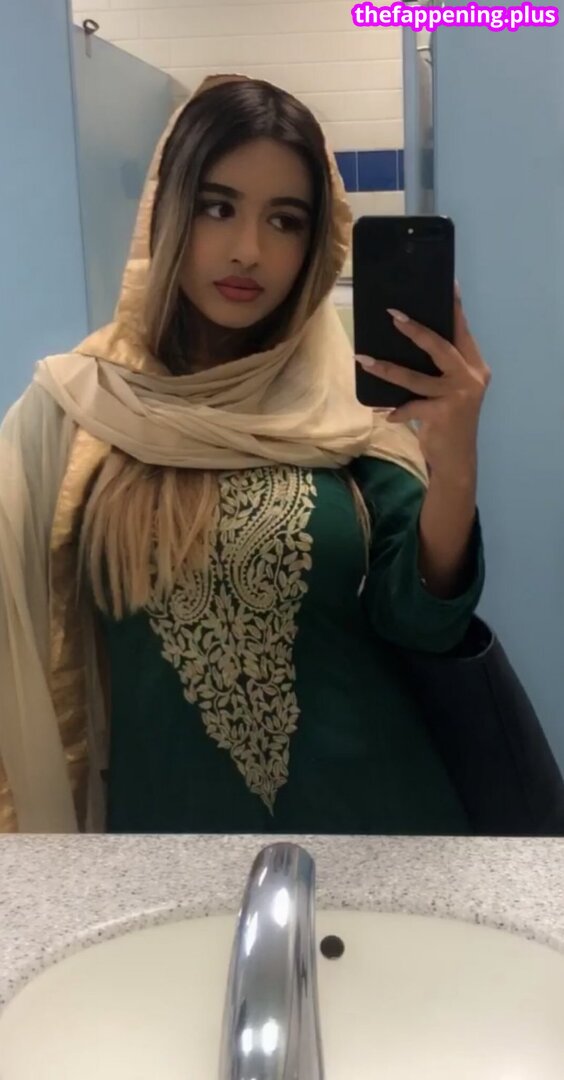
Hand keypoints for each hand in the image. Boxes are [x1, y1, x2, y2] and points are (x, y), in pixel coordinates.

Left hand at [356, 286, 491, 483]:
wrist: (456, 460)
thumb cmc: (447, 420)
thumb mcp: (449, 390)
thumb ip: (439, 369)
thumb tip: (406, 341)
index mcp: (475, 366)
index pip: (462, 331)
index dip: (454, 308)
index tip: (448, 284)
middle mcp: (472, 377)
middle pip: (441, 347)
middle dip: (416, 330)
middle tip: (392, 315)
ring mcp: (458, 396)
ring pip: (417, 377)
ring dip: (387, 368)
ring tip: (364, 360)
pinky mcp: (443, 414)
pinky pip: (412, 406)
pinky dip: (396, 410)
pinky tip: (384, 413)